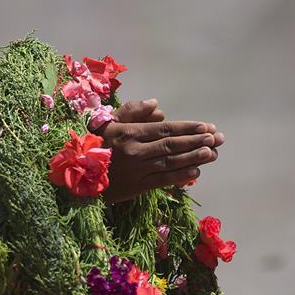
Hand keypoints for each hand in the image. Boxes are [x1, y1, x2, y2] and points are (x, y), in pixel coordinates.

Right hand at [96, 100, 224, 203]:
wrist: (76, 176)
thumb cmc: (94, 143)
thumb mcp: (109, 121)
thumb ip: (133, 110)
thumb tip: (158, 107)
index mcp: (129, 132)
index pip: (165, 129)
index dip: (188, 128)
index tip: (208, 127)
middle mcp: (134, 151)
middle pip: (172, 145)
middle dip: (198, 141)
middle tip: (219, 139)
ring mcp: (135, 170)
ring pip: (170, 163)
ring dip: (194, 158)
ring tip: (213, 153)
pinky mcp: (135, 187)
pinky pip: (161, 181)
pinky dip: (179, 177)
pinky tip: (196, 172)